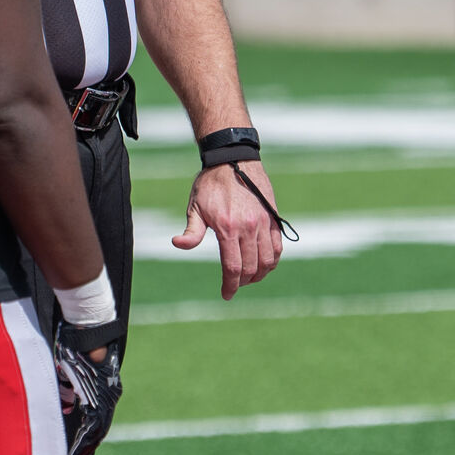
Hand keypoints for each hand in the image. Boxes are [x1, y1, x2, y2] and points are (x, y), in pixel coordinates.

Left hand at [173, 162, 283, 299]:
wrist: (233, 159)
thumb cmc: (210, 184)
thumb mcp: (195, 207)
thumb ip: (191, 231)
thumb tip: (177, 244)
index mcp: (228, 228)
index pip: (233, 268)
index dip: (230, 286)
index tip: (226, 295)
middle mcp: (248, 228)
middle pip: (251, 268)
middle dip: (243, 282)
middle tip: (235, 285)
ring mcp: (263, 223)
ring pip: (268, 260)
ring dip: (259, 274)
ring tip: (250, 278)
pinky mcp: (272, 218)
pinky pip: (277, 246)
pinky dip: (273, 260)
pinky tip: (264, 264)